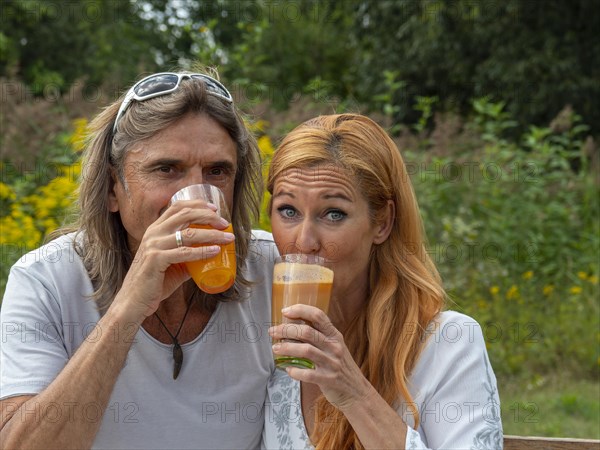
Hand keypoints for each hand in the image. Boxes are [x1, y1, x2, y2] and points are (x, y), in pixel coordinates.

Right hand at [111, 199, 234, 322]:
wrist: (134, 302)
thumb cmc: (154, 283)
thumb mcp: (173, 265)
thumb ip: (189, 257)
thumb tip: (211, 253)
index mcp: (155, 229)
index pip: (177, 207)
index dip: (197, 204)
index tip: (214, 209)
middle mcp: (153, 233)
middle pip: (185, 215)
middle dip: (209, 217)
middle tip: (225, 224)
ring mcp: (153, 245)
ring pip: (189, 233)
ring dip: (212, 235)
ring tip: (228, 238)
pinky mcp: (155, 260)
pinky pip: (184, 253)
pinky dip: (202, 251)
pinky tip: (215, 251)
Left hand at [269, 304, 373, 410]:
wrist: (357, 392)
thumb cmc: (341, 367)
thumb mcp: (334, 347)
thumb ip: (319, 337)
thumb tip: (292, 327)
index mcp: (335, 335)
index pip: (318, 315)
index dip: (300, 310)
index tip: (285, 311)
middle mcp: (334, 346)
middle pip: (307, 331)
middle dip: (286, 330)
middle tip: (273, 331)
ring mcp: (332, 363)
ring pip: (306, 350)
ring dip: (287, 347)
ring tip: (275, 348)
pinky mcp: (328, 379)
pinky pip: (308, 374)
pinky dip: (295, 371)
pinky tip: (288, 370)